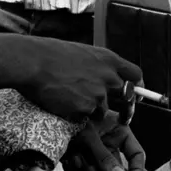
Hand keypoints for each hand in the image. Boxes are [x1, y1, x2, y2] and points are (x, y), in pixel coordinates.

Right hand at [20, 37, 140, 120]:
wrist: (33, 63)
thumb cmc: (51, 54)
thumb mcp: (83, 53)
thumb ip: (99, 66)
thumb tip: (106, 76)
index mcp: (109, 59)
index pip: (136, 75)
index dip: (138, 87)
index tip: (137, 96)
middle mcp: (108, 77)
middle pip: (127, 97)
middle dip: (126, 108)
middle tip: (122, 117)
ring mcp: (97, 95)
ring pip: (103, 110)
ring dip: (93, 110)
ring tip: (71, 99)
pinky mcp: (84, 109)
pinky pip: (85, 117)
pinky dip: (77, 115)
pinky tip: (64, 103)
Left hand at [64, 112, 146, 170]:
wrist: (51, 117)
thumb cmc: (72, 117)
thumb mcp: (90, 135)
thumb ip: (105, 157)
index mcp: (119, 133)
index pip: (137, 155)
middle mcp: (110, 146)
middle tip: (91, 164)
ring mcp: (97, 157)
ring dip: (86, 169)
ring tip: (76, 154)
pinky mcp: (83, 164)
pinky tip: (70, 158)